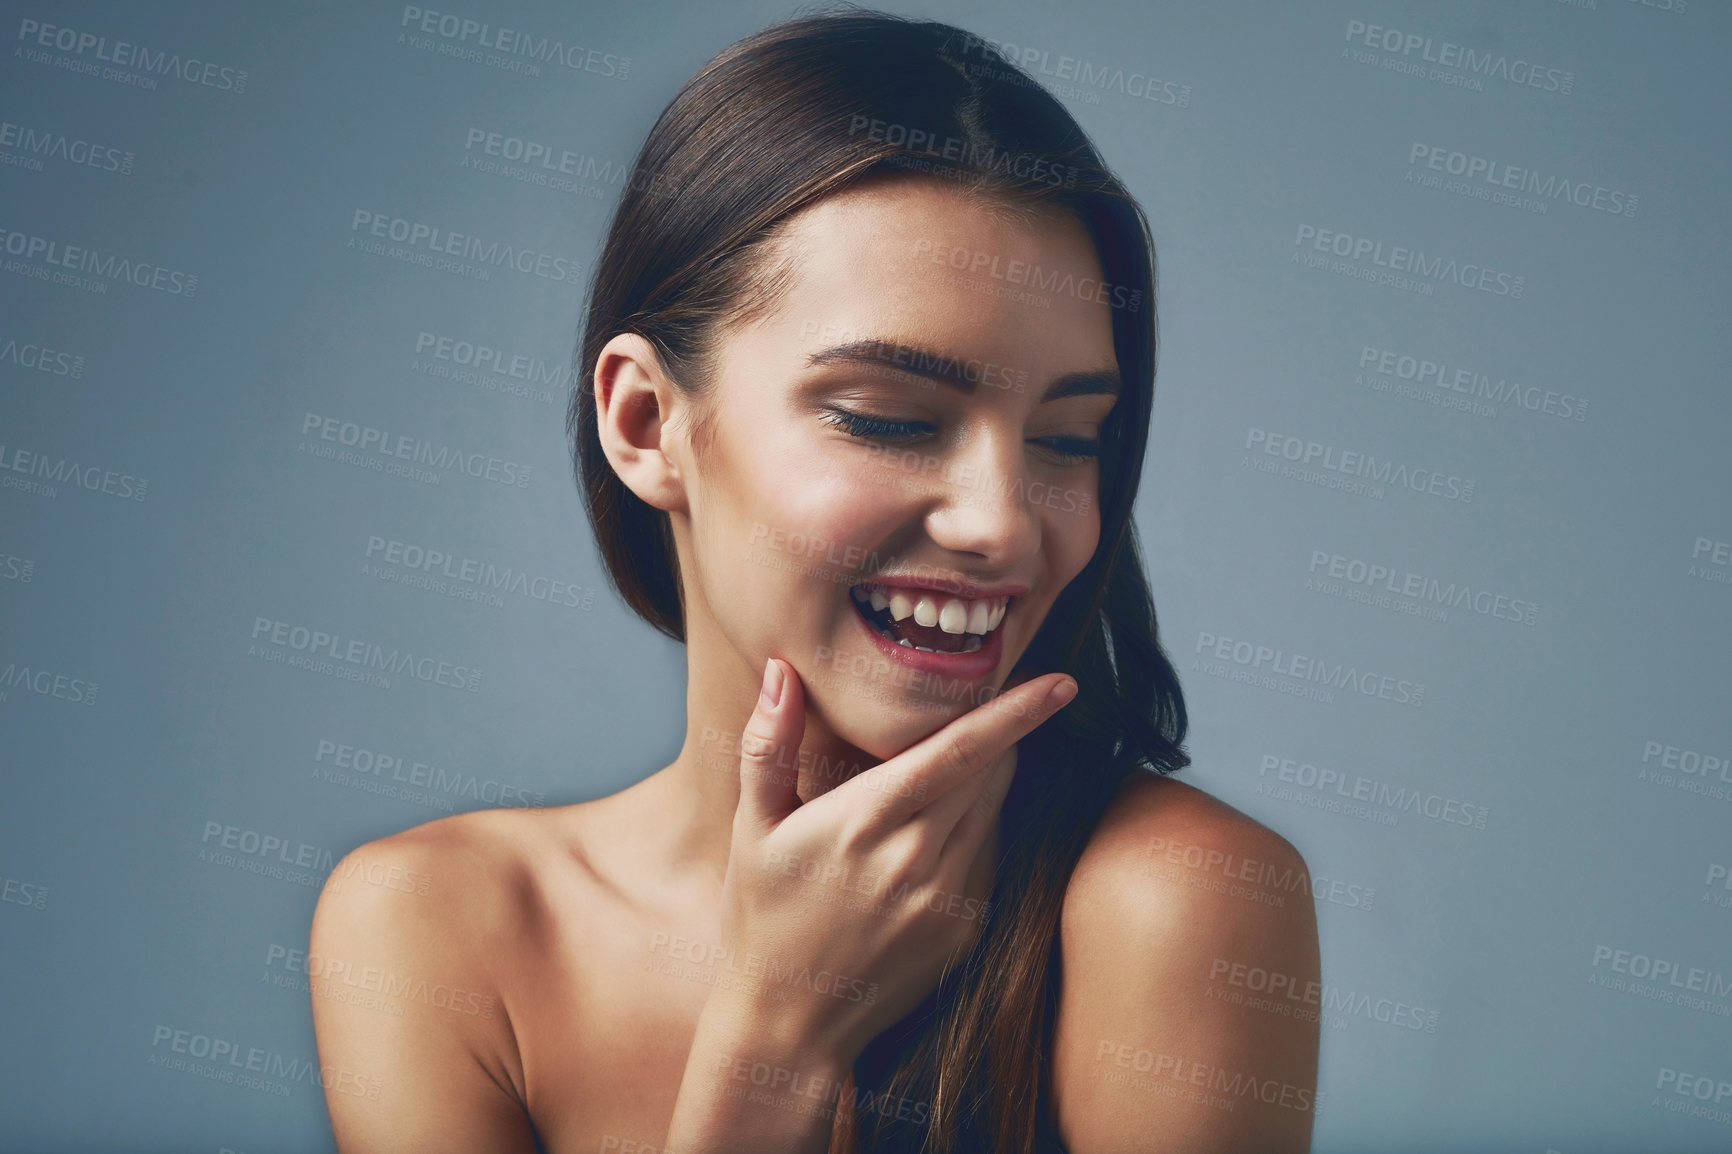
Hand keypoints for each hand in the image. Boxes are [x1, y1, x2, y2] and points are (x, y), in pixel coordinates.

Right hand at [713, 657, 1076, 1065]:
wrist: (790, 1023)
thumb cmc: (763, 916)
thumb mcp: (751, 829)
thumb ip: (768, 744)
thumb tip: (779, 670)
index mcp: (864, 821)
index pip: (958, 751)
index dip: (1015, 713)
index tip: (1061, 683)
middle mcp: (916, 858)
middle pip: (989, 773)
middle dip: (999, 735)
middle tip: (986, 706)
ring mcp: (948, 898)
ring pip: (993, 811)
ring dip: (986, 780)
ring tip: (944, 774)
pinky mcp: (965, 927)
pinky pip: (987, 855)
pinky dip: (974, 829)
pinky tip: (931, 837)